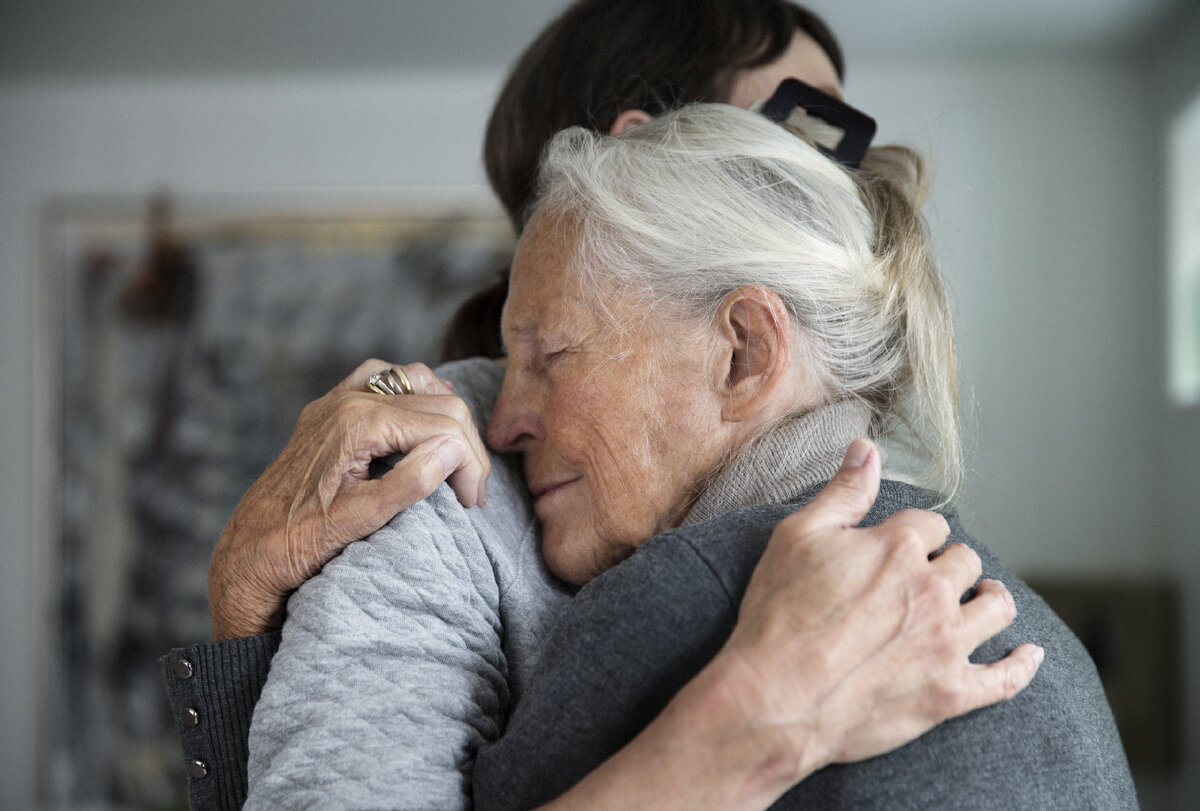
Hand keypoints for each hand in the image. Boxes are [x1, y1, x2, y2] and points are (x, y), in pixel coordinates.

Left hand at [208, 359, 490, 639]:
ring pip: (418, 381)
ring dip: (444, 418)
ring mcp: (337, 400)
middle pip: (441, 403)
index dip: (470, 463)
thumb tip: (452, 450)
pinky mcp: (330, 409)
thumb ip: (410, 482)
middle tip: (469, 494)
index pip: (445, 425)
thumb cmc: (298, 543)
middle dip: (465, 447)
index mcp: (359, 423)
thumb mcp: (362, 520)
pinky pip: (384, 380)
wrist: (247, 551)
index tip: (471, 504)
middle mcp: (349, 400)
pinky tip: (420, 427)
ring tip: (452, 462)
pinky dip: (412, 396)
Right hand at [541, 439, 1040, 810]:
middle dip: (949, 566)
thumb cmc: (777, 615)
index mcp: (897, 547)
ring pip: (996, 608)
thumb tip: (867, 448)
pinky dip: (1022, 664)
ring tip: (980, 600)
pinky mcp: (950, 693)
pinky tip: (1028, 653)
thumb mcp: (797, 538)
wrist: (774, 699)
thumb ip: (843, 492)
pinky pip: (1007, 678)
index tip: (899, 550)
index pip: (930, 526)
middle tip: (928, 581)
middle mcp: (932, 590)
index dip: (914, 536)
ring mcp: (946, 643)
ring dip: (989, 600)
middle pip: (965, 562)